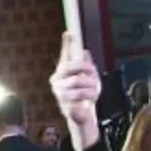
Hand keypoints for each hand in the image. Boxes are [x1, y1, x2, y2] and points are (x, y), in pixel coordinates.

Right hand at [49, 32, 101, 150]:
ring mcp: (60, 92)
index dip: (68, 44)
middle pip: (75, 66)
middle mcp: (57, 81)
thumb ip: (85, 66)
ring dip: (92, 87)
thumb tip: (84, 51)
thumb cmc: (84, 97)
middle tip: (94, 80)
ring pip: (80, 81)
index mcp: (62, 72)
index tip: (70, 32)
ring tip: (94, 93)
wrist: (82, 117)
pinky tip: (89, 101)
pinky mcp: (65, 104)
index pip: (65, 56)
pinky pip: (81, 95)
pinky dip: (89, 97)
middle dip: (88, 71)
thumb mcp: (89, 79)